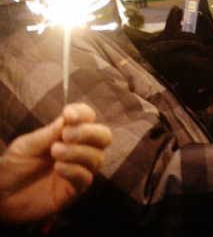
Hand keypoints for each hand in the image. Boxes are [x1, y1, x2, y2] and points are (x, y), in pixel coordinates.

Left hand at [0, 104, 112, 224]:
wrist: (1, 197)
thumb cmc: (13, 167)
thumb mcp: (25, 146)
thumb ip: (48, 134)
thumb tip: (68, 119)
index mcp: (67, 134)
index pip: (88, 118)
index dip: (83, 113)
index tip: (69, 115)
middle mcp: (78, 150)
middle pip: (104, 136)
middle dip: (89, 133)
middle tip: (67, 135)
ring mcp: (78, 170)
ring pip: (97, 157)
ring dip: (78, 152)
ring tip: (55, 152)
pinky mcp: (74, 190)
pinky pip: (86, 178)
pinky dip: (74, 170)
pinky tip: (58, 168)